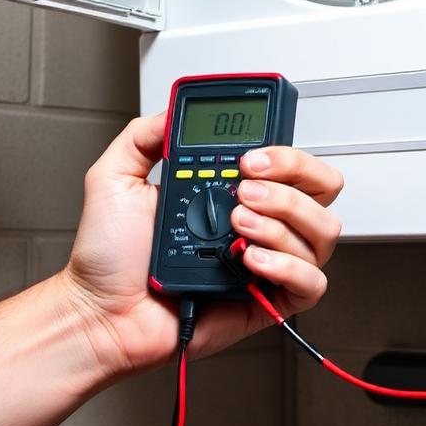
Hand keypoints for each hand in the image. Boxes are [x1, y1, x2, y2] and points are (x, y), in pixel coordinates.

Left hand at [57, 113, 343, 376]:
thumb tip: (175, 113)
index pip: (294, 162)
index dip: (286, 153)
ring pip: (322, 232)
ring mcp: (268, 261)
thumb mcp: (115, 178)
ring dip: (282, 221)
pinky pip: (312, 282)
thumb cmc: (109, 260)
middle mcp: (260, 222)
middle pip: (323, 189)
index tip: (251, 156)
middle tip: (245, 188)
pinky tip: (250, 260)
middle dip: (291, 179)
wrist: (102, 312)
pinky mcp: (269, 301)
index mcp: (234, 192)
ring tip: (237, 225)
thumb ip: (143, 136)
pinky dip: (287, 266)